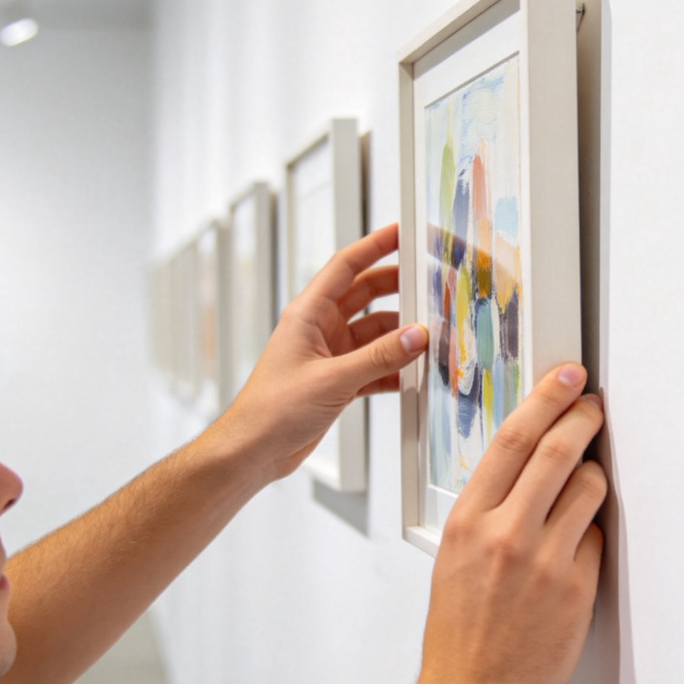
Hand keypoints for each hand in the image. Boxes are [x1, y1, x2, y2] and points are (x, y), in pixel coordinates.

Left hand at [220, 224, 427, 483]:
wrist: (254, 451)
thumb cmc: (271, 411)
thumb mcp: (332, 380)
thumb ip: (378, 358)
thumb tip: (416, 336)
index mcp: (307, 314)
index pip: (346, 266)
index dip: (375, 245)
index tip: (402, 232)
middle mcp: (318, 329)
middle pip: (365, 295)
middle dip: (398, 289)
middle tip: (429, 284)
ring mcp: (328, 355)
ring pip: (373, 333)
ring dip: (399, 336)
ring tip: (430, 337)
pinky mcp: (336, 381)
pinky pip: (373, 365)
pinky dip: (392, 368)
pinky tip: (412, 374)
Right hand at [413, 363, 606, 683]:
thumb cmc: (458, 632)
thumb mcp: (453, 556)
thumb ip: (485, 510)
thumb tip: (521, 471)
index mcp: (466, 519)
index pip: (510, 439)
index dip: (544, 400)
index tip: (563, 379)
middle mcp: (504, 532)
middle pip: (555, 450)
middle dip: (581, 416)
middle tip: (592, 404)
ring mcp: (544, 559)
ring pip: (587, 487)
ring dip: (594, 473)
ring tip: (588, 477)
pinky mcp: (576, 588)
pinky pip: (597, 537)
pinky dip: (592, 529)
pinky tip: (580, 541)